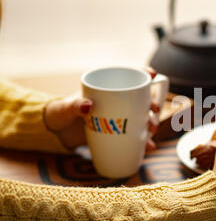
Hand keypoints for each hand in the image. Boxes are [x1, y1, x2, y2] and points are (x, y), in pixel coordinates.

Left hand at [44, 68, 160, 151]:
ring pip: (142, 118)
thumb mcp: (66, 108)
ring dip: (151, 123)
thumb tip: (89, 105)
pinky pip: (135, 137)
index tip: (152, 74)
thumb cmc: (61, 113)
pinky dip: (144, 142)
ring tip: (152, 131)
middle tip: (154, 109)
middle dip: (153, 103)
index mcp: (108, 89)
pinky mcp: (118, 134)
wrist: (57, 133)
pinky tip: (149, 147)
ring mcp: (120, 118)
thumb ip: (75, 105)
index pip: (129, 76)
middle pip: (142, 99)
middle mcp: (118, 102)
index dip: (144, 74)